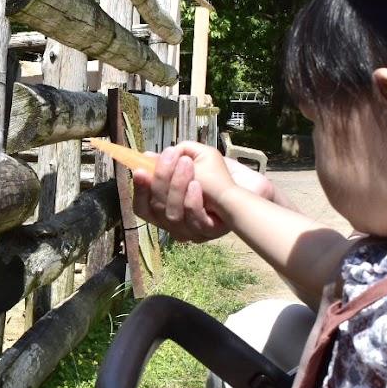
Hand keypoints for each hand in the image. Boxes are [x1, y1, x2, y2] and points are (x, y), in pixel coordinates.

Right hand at [132, 143, 276, 242]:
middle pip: (156, 208)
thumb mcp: (194, 159)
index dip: (138, 191)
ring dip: (177, 186)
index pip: (142, 207)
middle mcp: (175, 224)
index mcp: (166, 209)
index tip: (140, 170)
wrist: (248, 186)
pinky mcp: (209, 232)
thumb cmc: (218, 174)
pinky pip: (194, 220)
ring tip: (187, 164)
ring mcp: (191, 230)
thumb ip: (172, 159)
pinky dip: (193, 201)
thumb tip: (147, 155)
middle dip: (161, 179)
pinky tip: (198, 184)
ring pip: (172, 214)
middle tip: (171, 156)